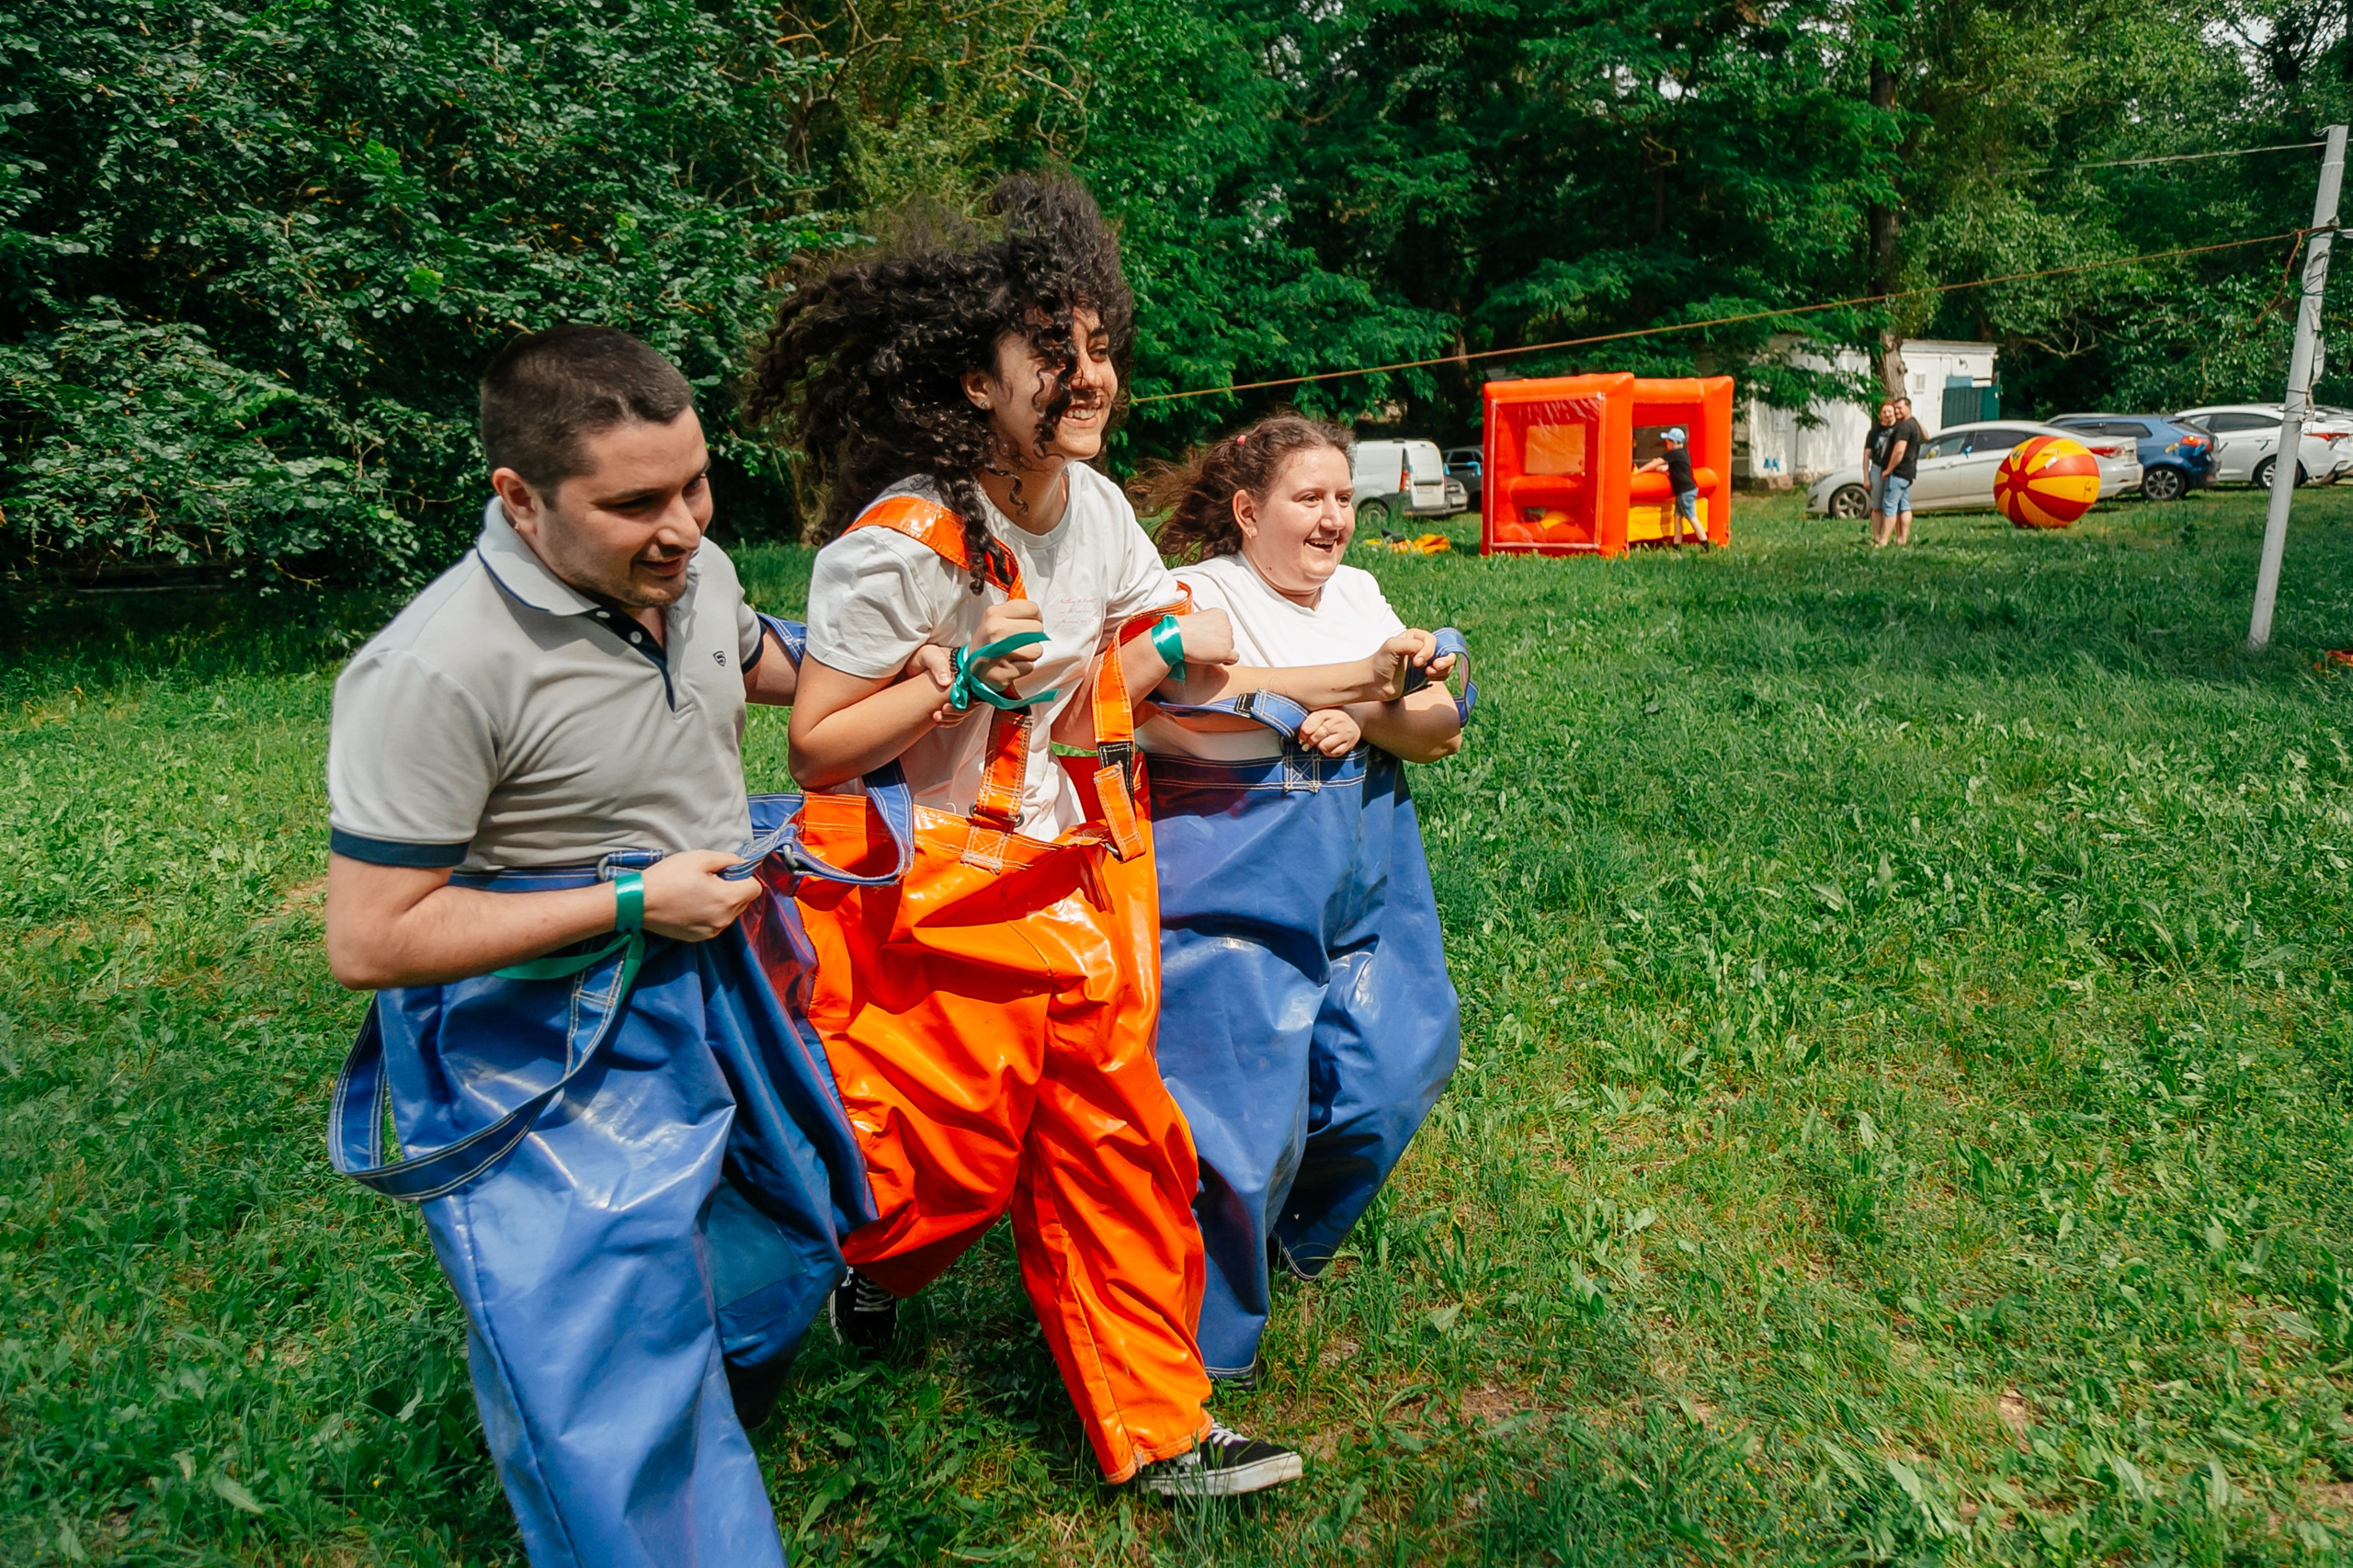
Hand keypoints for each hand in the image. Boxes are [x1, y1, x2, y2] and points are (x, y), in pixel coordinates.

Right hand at [639, 851, 762, 941]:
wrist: (638, 902)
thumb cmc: (668, 876)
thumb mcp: (699, 858)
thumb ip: (728, 859)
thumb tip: (743, 863)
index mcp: (728, 899)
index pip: (755, 888)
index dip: (744, 876)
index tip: (726, 872)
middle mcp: (725, 920)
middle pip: (743, 901)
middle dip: (733, 889)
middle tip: (709, 880)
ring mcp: (712, 931)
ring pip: (730, 913)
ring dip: (722, 902)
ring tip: (698, 892)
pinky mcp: (699, 938)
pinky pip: (715, 923)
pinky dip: (710, 914)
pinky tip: (691, 905)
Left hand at [903, 644, 970, 727]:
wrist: (908, 666)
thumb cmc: (921, 657)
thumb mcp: (928, 655)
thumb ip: (938, 664)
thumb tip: (947, 682)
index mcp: (966, 670)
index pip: (976, 687)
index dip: (968, 699)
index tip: (951, 703)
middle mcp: (966, 682)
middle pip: (972, 702)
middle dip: (958, 711)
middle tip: (943, 710)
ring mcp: (959, 693)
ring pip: (965, 711)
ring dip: (952, 718)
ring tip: (936, 717)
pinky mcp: (951, 702)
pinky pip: (957, 716)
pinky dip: (949, 721)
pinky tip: (938, 721)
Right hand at [973, 599, 1045, 694]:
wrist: (972, 667)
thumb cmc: (989, 641)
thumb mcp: (996, 618)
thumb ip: (1016, 612)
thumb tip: (1037, 613)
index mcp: (994, 613)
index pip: (1032, 609)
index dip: (1034, 618)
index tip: (1027, 625)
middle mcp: (996, 629)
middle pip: (1037, 629)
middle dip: (1033, 637)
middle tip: (1019, 642)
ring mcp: (999, 651)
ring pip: (1037, 649)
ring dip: (1031, 654)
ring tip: (1017, 654)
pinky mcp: (1004, 671)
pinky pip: (1030, 667)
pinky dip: (1024, 668)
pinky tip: (1012, 665)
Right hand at [1177, 608, 1238, 668]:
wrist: (1176, 638)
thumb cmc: (1181, 630)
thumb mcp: (1197, 619)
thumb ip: (1208, 624)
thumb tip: (1210, 633)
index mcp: (1221, 614)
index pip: (1225, 626)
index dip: (1215, 634)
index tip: (1206, 638)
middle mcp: (1227, 624)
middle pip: (1228, 637)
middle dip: (1218, 642)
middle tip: (1204, 646)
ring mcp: (1228, 638)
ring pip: (1230, 647)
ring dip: (1220, 651)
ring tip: (1205, 651)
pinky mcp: (1226, 651)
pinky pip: (1234, 658)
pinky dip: (1228, 660)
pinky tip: (1219, 660)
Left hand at [1298, 708, 1361, 756]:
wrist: (1354, 721)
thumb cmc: (1332, 719)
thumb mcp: (1321, 714)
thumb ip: (1310, 722)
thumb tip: (1301, 739)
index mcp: (1328, 712)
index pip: (1309, 725)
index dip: (1303, 733)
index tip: (1303, 736)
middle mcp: (1339, 722)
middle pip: (1316, 737)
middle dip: (1311, 741)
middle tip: (1312, 740)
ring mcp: (1345, 733)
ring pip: (1324, 746)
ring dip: (1321, 746)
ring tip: (1323, 742)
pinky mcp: (1349, 744)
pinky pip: (1333, 753)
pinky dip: (1329, 752)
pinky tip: (1330, 746)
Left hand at [1363, 630, 1439, 700]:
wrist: (1374, 683)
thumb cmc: (1380, 662)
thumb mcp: (1393, 646)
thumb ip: (1411, 644)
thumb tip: (1425, 653)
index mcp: (1415, 637)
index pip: (1432, 640)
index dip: (1428, 651)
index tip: (1416, 662)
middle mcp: (1423, 647)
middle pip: (1445, 650)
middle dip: (1444, 660)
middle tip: (1433, 668)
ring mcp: (1426, 662)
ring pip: (1447, 663)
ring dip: (1442, 669)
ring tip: (1428, 675)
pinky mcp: (1427, 675)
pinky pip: (1443, 674)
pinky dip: (1440, 677)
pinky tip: (1428, 679)